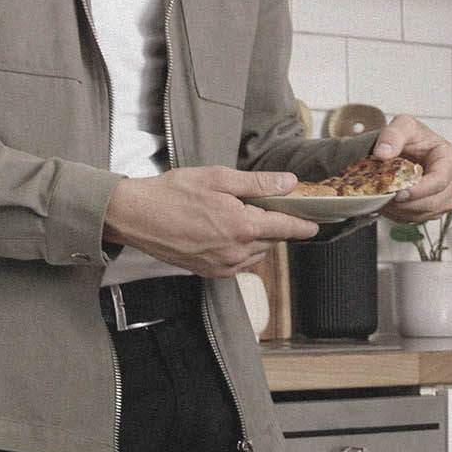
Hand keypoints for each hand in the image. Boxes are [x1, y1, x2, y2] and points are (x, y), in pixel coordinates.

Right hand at [104, 168, 316, 277]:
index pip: (286, 227)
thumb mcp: (218, 178)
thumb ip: (258, 183)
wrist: (136, 216)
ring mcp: (223, 265)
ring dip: (256, 238)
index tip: (315, 224)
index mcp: (243, 226)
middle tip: (258, 206)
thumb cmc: (172, 193)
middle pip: (272, 239)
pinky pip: (239, 264)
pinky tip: (224, 233)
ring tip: (234, 217)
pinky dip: (240, 250)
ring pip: (256, 253)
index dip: (303, 225)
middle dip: (272, 224)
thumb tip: (289, 183)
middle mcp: (237, 251)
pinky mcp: (210, 273)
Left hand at [373, 117, 451, 224]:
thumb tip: (383, 152)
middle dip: (405, 203)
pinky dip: (402, 214)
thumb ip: (392, 136)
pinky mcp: (438, 208)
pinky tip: (391, 202)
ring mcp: (448, 197)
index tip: (398, 193)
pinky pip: (419, 219)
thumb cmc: (413, 137)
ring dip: (401, 210)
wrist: (410, 148)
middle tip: (383, 196)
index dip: (418, 191)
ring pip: (425, 213)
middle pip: (432, 202)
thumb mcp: (402, 126)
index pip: (439, 181)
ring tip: (383, 197)